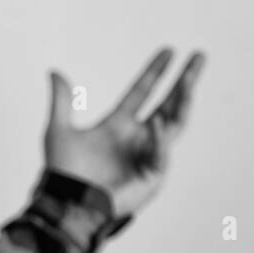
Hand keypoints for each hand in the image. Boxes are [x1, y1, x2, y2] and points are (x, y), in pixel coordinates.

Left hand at [43, 47, 205, 218]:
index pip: (142, 92)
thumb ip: (61, 102)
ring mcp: (148, 155)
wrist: (68, 201)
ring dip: (184, 101)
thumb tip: (54, 72)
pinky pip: (160, 153)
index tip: (169, 50)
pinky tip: (157, 124)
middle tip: (199, 55)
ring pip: (174, 124)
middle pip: (168, 103)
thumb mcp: (59, 130)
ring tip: (190, 81)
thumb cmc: (64, 171)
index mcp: (118, 124)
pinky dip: (159, 139)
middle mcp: (137, 137)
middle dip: (185, 80)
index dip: (155, 72)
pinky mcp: (152, 175)